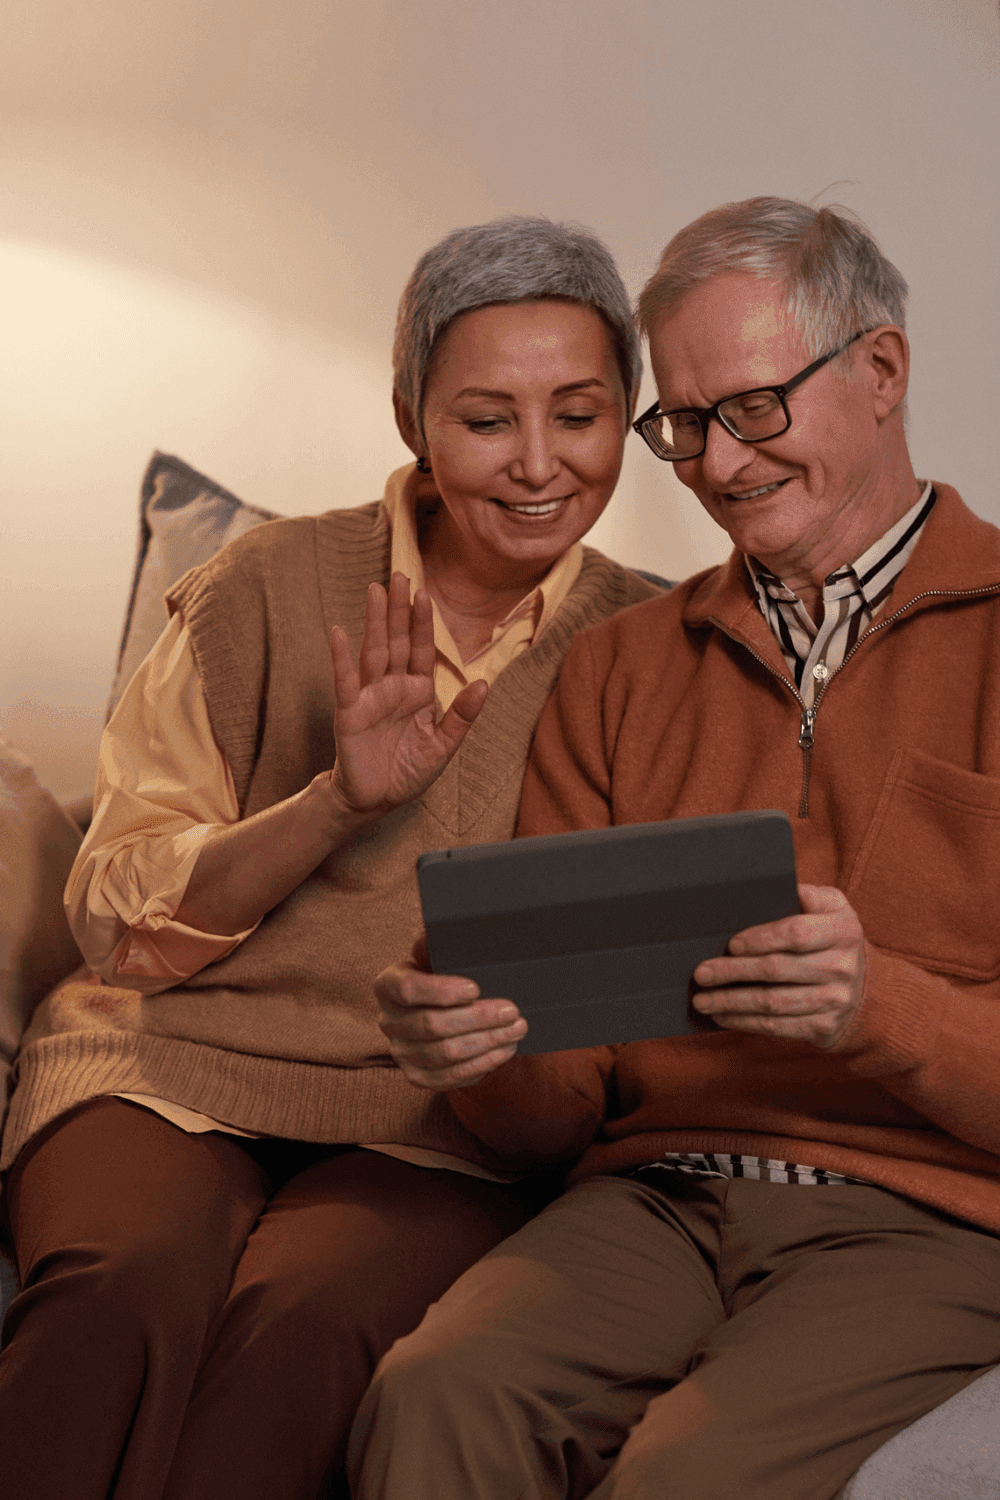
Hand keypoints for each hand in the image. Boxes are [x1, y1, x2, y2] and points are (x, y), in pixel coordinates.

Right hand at [328, 571, 487, 812]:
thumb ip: (462, 715)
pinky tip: (339, 632)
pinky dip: (341, 657)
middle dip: (399, 610)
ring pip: (373, 652)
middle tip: (399, 574)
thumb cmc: (408, 772)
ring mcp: (369, 697)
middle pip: (397, 641)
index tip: (425, 594)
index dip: (423, 623)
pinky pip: (345, 681)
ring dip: (375, 622)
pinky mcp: (349, 713)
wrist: (376, 801)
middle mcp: (392, 688)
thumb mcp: (443, 746)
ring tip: (375, 590)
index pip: (422, 651)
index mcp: (417, 692)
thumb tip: (484, 684)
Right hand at [375, 939, 527, 1088]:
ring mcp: (401, 1053)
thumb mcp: (442, 956)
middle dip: (478, 1018)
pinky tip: (504, 1049)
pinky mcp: (418, 1077)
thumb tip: (456, 931)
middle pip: (432, 1025)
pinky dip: (482, 1064)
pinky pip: (450, 1078)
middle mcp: (388, 1021)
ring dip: (487, 1042)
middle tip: (512, 1010)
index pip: (408, 989)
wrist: (447, 1013)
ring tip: (517, 1028)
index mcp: (387, 985)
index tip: (476, 988)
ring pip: (445, 1054)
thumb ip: (442, 945)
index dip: (442, 991)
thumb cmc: (448, 976)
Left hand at [691, 884, 866, 1048]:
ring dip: (732, 1002)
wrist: (866, 990)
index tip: (732, 943)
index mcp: (843, 930)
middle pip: (777, 969)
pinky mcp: (824, 1026)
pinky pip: (778, 1026)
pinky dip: (745, 1022)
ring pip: (773, 1002)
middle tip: (702, 973)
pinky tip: (723, 1016)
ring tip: (702, 1000)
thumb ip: (808, 896)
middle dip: (733, 971)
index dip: (761, 938)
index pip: (797, 934)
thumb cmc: (832, 939)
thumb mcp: (833, 908)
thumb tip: (770, 887)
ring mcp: (835, 999)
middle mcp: (842, 966)